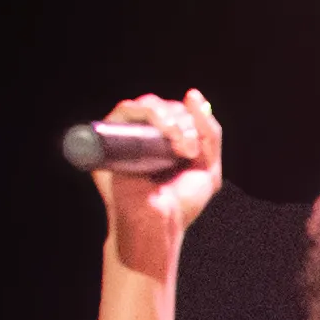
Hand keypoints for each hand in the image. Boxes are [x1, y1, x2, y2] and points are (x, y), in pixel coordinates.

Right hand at [88, 90, 222, 276]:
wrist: (157, 224)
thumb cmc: (180, 203)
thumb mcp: (208, 168)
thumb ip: (209, 135)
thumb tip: (193, 95)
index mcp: (169, 142)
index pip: (180, 112)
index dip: (192, 119)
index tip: (196, 147)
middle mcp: (146, 135)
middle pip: (165, 105)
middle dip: (183, 122)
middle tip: (188, 150)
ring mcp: (128, 135)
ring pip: (147, 104)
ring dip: (168, 118)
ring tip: (178, 146)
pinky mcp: (110, 138)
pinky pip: (126, 110)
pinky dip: (148, 113)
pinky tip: (163, 133)